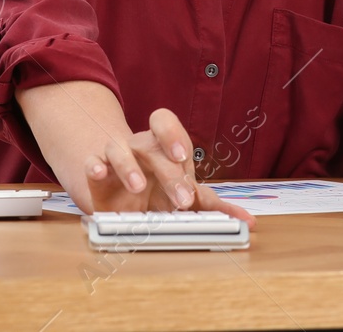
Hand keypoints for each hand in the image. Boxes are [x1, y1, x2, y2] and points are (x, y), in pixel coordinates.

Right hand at [82, 108, 255, 227]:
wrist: (124, 195)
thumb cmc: (160, 191)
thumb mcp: (187, 196)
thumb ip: (215, 206)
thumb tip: (249, 221)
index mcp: (163, 146)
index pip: (164, 122)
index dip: (172, 134)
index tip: (183, 155)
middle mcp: (140, 146)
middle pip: (151, 146)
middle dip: (168, 172)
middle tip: (183, 201)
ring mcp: (116, 157)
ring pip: (118, 148)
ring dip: (128, 166)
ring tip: (138, 188)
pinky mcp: (97, 173)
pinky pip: (93, 162)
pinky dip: (94, 166)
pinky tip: (98, 173)